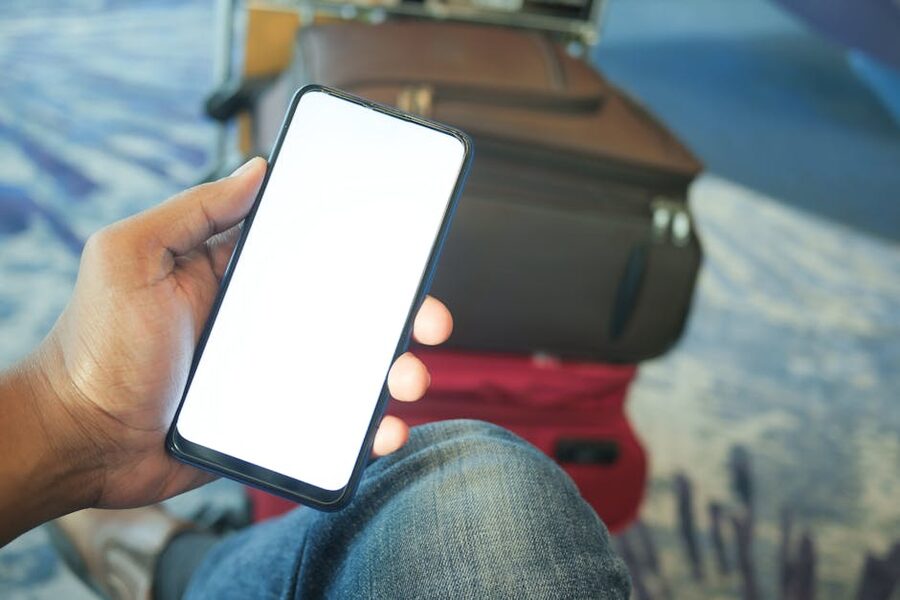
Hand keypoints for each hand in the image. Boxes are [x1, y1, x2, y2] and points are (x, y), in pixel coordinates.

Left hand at [13, 157, 452, 515]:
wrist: (80, 440)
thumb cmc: (96, 346)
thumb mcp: (130, 258)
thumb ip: (193, 211)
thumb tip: (259, 168)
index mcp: (241, 276)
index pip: (317, 252)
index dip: (368, 248)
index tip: (408, 247)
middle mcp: (267, 320)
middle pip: (352, 311)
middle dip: (401, 313)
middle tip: (431, 321)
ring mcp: (276, 372)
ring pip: (353, 368)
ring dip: (394, 371)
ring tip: (407, 379)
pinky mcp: (277, 422)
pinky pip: (333, 424)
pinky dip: (367, 428)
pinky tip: (383, 430)